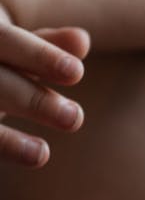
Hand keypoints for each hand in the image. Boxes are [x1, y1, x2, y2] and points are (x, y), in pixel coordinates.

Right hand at [0, 3, 89, 167]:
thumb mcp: (14, 50)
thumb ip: (44, 47)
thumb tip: (82, 40)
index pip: (4, 40)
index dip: (39, 57)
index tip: (77, 72)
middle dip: (32, 101)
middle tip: (74, 118)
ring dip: (7, 140)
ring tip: (41, 154)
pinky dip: (5, 147)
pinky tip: (30, 159)